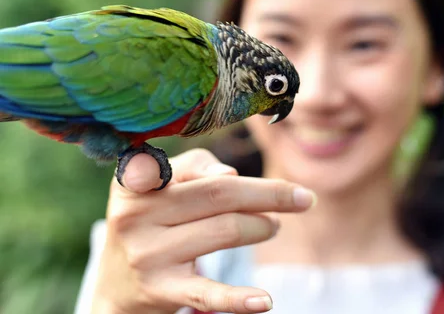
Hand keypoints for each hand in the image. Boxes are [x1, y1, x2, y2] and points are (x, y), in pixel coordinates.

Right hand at [91, 148, 315, 313]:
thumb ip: (197, 167)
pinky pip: (208, 293)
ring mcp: (147, 254)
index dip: (215, 170)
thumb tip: (231, 176)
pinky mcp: (161, 290)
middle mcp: (135, 216)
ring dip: (262, 227)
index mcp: (133, 182)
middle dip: (270, 195)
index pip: (182, 167)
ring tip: (273, 226)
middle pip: (219, 195)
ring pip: (226, 230)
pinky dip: (239, 299)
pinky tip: (265, 301)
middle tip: (301, 199)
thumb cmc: (152, 219)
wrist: (117, 283)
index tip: (238, 174)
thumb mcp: (160, 185)